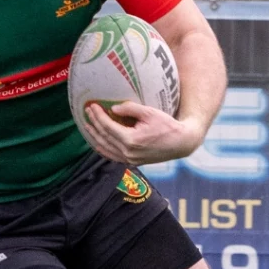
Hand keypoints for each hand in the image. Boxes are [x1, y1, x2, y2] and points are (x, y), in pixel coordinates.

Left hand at [83, 101, 204, 165]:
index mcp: (131, 140)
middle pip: (104, 137)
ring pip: (106, 148)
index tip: (92, 106)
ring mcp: (129, 159)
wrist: (181, 143)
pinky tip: (98, 142)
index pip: (107, 126)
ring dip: (95, 136)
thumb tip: (113, 109)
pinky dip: (103, 149)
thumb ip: (130, 109)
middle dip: (94, 123)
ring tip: (88, 126)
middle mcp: (127, 152)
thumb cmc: (167, 126)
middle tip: (87, 112)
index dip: (98, 116)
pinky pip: (112, 156)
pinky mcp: (132, 162)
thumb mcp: (150, 113)